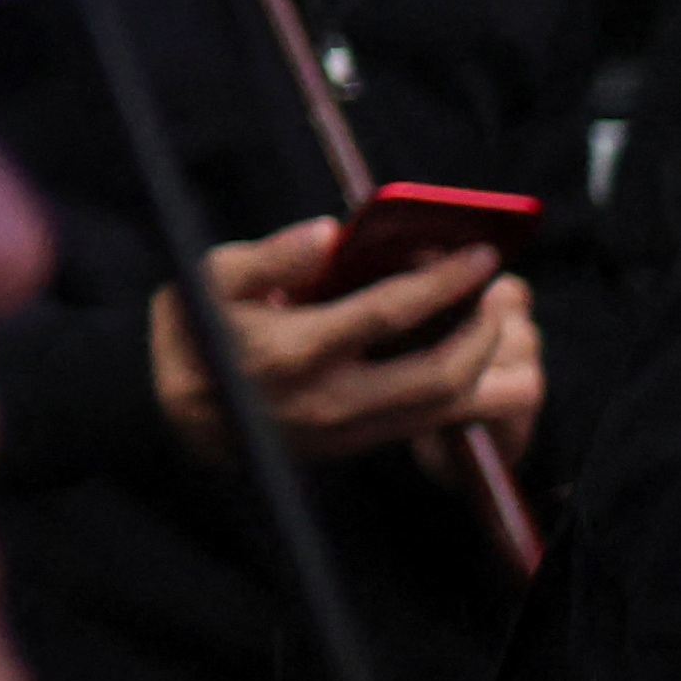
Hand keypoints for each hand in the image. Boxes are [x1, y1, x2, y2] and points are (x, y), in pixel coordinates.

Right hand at [153, 219, 543, 465]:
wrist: (181, 418)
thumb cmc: (195, 333)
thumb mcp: (208, 278)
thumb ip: (271, 256)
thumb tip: (330, 233)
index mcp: (295, 350)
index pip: (390, 312)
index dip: (444, 281)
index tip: (481, 254)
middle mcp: (331, 399)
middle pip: (440, 372)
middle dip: (484, 329)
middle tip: (500, 290)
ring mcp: (349, 431)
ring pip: (446, 409)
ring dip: (488, 365)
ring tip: (499, 322)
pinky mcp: (358, 446)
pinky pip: (430, 423)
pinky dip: (466, 390)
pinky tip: (471, 354)